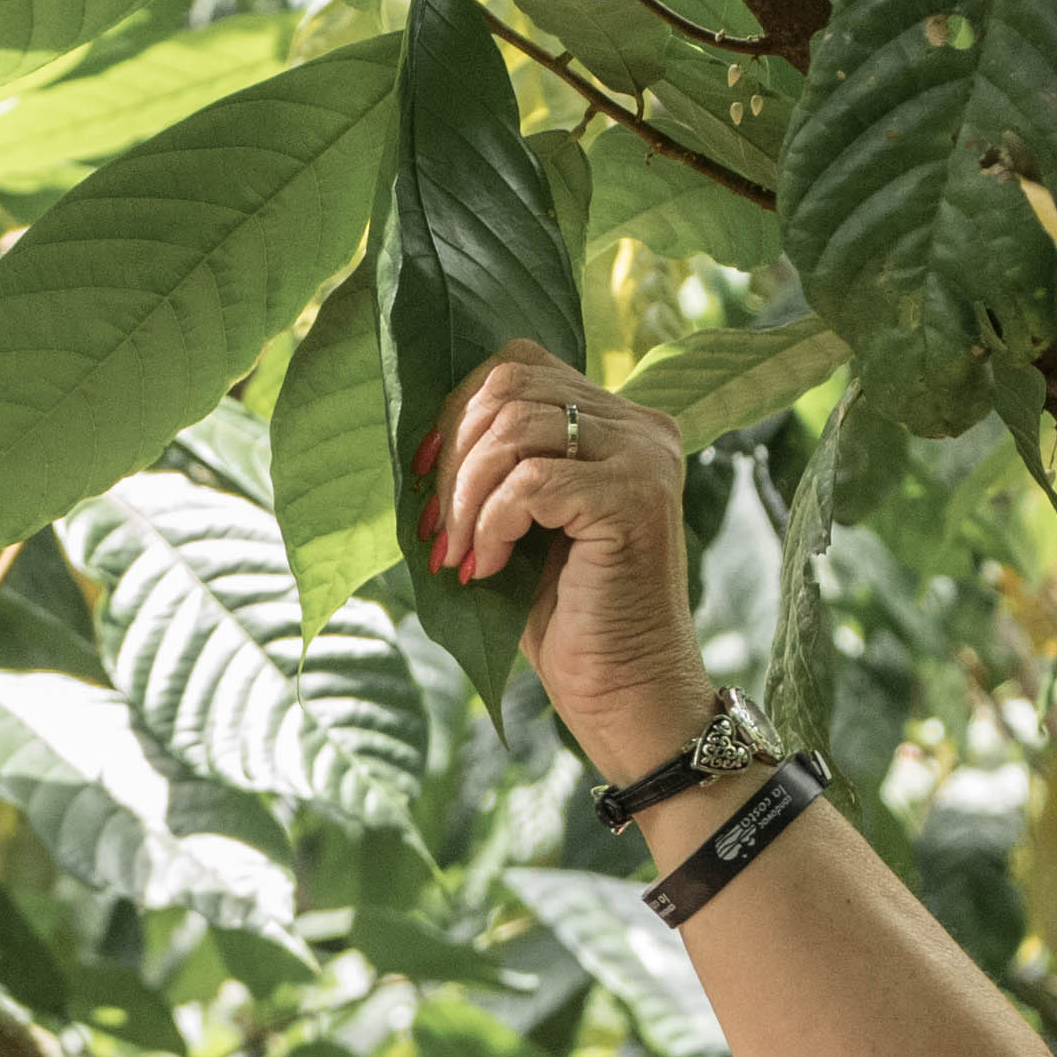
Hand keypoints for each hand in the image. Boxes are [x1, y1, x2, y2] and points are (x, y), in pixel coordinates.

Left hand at [419, 342, 703, 782]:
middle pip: (509, 386)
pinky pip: (531, 481)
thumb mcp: (512, 526)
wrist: (623, 691)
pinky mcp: (634, 497)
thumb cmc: (563, 618)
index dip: (456, 411)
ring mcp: (643, 457)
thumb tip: (413, 438)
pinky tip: (488, 568)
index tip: (423, 475)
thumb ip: (487, 470)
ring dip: (465, 496)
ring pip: (514, 428)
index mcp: (613, 421)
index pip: (517, 366)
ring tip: (458, 555)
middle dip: (451, 457)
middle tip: (435, 531)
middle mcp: (639, 426)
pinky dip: (492, 523)